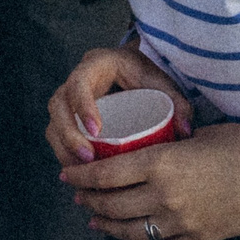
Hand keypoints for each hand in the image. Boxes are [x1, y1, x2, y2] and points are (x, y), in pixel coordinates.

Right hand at [45, 46, 192, 167]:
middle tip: (88, 160)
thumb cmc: (147, 76)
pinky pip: (58, 137)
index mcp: (97, 64)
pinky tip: (82, 176)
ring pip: (53, 124)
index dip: (83, 107)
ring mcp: (69, 100)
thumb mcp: (163, 83)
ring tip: (83, 174)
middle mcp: (77, 80)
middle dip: (68, 135)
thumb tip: (185, 132)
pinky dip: (66, 156)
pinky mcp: (69, 118)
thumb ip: (178, 104)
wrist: (134, 71)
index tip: (96, 132)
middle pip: (58, 106)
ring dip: (64, 150)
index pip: (79, 82)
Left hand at [58, 122, 239, 239]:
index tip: (68, 174)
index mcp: (161, 163)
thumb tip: (142, 150)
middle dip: (89, 200)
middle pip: (112, 204)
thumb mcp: (195, 135)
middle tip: (79, 195)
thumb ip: (166, 146)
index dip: (81, 176)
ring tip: (96, 220)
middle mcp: (166, 196)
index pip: (106, 174)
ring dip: (108, 226)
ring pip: (131, 231)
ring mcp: (182, 222)